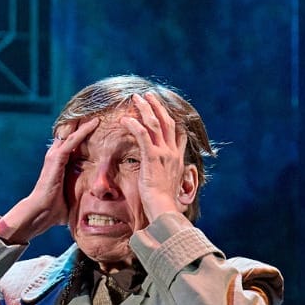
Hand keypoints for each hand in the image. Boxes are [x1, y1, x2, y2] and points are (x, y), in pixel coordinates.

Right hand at [0, 118, 99, 243]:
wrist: (41, 213)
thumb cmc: (56, 209)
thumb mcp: (73, 197)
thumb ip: (81, 193)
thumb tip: (97, 203)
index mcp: (60, 163)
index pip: (73, 142)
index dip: (84, 132)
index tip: (99, 123)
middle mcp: (56, 156)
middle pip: (71, 132)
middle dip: (84, 121)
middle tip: (99, 109)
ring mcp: (55, 156)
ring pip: (72, 132)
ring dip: (85, 121)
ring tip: (99, 110)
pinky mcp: (56, 159)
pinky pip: (72, 140)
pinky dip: (83, 131)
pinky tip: (95, 123)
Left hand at [120, 92, 194, 223]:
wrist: (164, 209)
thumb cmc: (164, 202)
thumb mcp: (171, 186)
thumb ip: (169, 175)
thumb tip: (167, 176)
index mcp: (178, 159)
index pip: (178, 135)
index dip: (172, 120)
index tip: (165, 111)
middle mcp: (173, 153)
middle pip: (167, 122)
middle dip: (157, 106)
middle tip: (149, 96)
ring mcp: (163, 154)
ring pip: (155, 124)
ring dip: (145, 108)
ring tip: (137, 98)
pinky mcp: (152, 157)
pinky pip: (143, 135)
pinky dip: (134, 124)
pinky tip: (125, 119)